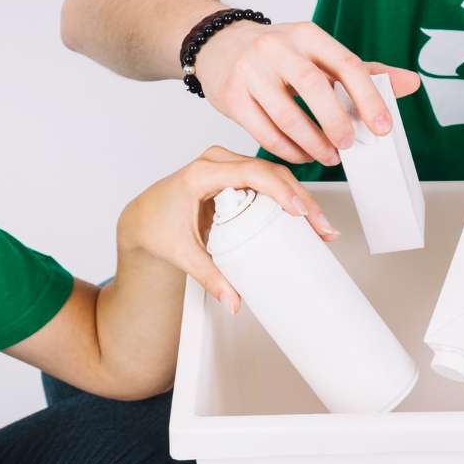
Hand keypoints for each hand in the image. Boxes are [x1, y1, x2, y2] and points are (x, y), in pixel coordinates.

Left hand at [116, 145, 336, 313]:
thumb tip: (234, 301)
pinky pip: (267, 178)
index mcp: (201, 174)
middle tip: (321, 226)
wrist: (142, 216)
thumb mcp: (182, 253)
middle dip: (300, 198)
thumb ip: (209, 277)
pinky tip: (305, 215)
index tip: (299, 211)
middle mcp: (217, 162)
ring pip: (274, 173)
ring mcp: (227, 164)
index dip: (280, 189)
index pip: (251, 173)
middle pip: (270, 172)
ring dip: (299, 196)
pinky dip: (288, 195)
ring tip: (320, 225)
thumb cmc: (156, 224)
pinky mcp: (235, 173)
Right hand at [194, 19, 420, 165]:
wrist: (219, 43)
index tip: (382, 127)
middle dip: (337, 122)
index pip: (346, 64)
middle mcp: (278, 47)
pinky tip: (302, 155)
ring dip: (312, 142)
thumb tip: (412, 83)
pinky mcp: (231, 94)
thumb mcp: (321, 54)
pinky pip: (262, 130)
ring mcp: (251, 70)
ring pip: (286, 114)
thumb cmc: (280, 54)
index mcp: (308, 35)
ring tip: (328, 156)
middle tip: (349, 145)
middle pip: (314, 87)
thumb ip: (365, 72)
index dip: (368, 97)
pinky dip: (287, 149)